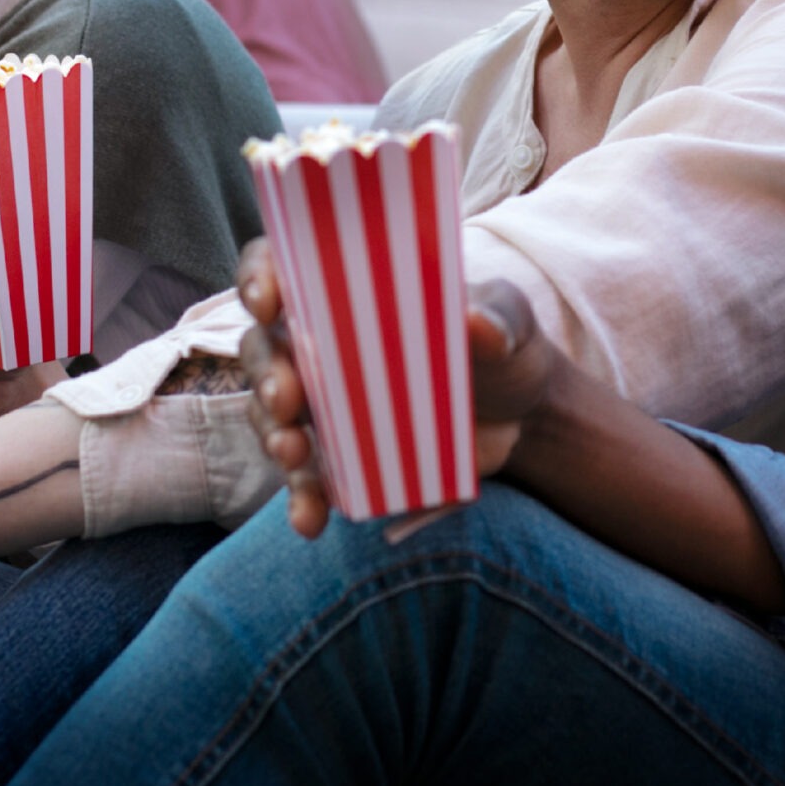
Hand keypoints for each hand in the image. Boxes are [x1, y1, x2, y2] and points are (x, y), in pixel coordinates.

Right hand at [237, 238, 560, 539]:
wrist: (524, 419)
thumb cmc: (505, 347)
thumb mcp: (511, 321)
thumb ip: (498, 318)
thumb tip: (477, 323)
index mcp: (352, 290)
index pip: (285, 266)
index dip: (260, 276)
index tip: (268, 300)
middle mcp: (323, 342)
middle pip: (264, 346)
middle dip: (266, 371)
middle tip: (289, 396)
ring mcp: (326, 403)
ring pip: (271, 413)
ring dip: (272, 435)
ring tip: (294, 455)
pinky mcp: (339, 456)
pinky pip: (304, 477)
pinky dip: (301, 497)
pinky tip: (311, 519)